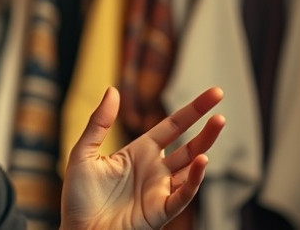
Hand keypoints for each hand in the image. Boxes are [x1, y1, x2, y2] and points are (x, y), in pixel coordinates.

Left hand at [61, 87, 224, 229]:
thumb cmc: (78, 196)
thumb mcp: (83, 152)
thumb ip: (98, 122)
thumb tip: (112, 89)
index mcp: (139, 152)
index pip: (172, 126)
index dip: (192, 111)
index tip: (214, 93)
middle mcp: (155, 169)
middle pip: (188, 144)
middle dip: (206, 126)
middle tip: (221, 104)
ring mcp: (160, 190)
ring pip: (192, 166)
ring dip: (205, 146)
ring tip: (218, 122)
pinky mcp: (160, 211)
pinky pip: (183, 195)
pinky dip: (195, 179)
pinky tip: (202, 161)